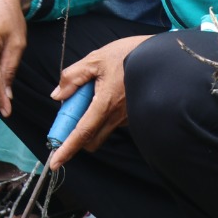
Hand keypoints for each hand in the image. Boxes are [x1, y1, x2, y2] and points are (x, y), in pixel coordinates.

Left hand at [48, 35, 151, 168]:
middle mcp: (118, 116)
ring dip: (88, 120)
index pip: (83, 132)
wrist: (162, 56)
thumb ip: (72, 77)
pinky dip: (100, 113)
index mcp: (106, 103)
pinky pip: (112, 121)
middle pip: (91, 139)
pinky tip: (103, 92)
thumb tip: (57, 95)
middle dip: (75, 136)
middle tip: (66, 116)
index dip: (67, 149)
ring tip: (89, 91)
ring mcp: (127, 117)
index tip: (55, 163)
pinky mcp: (132, 115)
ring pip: (101, 130)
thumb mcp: (95, 59)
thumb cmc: (129, 55)